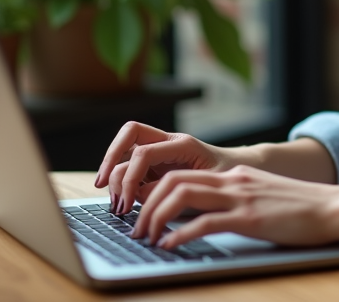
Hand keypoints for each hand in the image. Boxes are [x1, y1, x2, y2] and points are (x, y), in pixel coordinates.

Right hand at [95, 121, 235, 213]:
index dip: (129, 175)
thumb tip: (139, 196)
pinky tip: (120, 200)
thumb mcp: (204, 187)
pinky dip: (120, 180)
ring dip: (113, 174)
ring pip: (125, 149)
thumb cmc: (226, 176)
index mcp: (182, 144)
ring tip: (117, 204)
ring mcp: (159, 151)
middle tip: (102, 187)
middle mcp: (167, 142)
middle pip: (129, 133)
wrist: (237, 170)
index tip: (126, 201)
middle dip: (110, 159)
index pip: (143, 151)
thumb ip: (172, 190)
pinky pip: (129, 164)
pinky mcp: (155, 163)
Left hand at [131, 165, 338, 248]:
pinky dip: (181, 233)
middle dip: (146, 204)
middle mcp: (233, 181)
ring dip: (156, 217)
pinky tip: (170, 246)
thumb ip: (237, 201)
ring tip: (147, 238)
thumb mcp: (263, 197)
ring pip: (182, 196)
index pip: (181, 174)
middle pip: (173, 181)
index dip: (153, 192)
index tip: (142, 214)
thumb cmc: (301, 209)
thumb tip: (209, 217)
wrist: (334, 207)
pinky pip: (205, 221)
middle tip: (136, 229)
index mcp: (234, 176)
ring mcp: (241, 198)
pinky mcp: (250, 217)